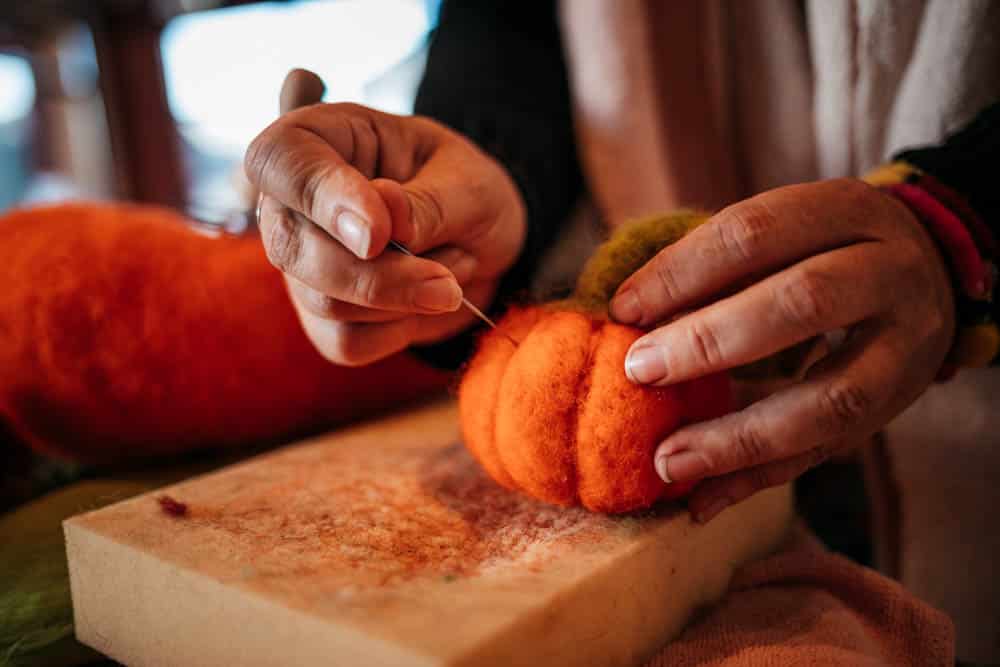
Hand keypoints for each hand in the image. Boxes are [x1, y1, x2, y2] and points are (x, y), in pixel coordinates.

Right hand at [244, 95, 524, 364]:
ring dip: (406, 298)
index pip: (279, 159)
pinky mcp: (320, 318)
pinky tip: (424, 301)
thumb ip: (425, 203)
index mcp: (323, 138)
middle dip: (379, 276)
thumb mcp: (469, 184)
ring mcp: (302, 262)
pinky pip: (347, 341)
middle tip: (447, 282)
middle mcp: (294, 200)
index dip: (322, 197)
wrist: (483, 246)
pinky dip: (400, 330)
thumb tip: (381, 216)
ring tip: (452, 268)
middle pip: (293, 247)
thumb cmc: (468, 194)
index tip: (381, 232)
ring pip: (325, 302)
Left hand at [609, 179, 954, 521]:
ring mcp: (906, 347)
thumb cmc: (824, 251)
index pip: (755, 232)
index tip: (624, 308)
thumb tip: (626, 316)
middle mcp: (888, 273)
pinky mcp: (898, 407)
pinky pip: (826, 453)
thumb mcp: (787, 233)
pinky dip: (757, 479)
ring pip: (830, 400)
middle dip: (710, 340)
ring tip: (667, 461)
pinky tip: (702, 499)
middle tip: (640, 370)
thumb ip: (720, 268)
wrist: (930, 275)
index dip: (681, 271)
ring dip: (738, 437)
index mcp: (847, 212)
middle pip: (802, 302)